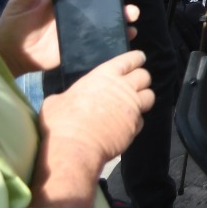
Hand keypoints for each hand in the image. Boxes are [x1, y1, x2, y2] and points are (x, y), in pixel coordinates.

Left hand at [0, 0, 138, 76]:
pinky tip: (128, 33)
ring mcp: (79, 28)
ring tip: (131, 14)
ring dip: (121, 14)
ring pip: (106, 18)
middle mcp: (75, 10)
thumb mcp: (19, 3)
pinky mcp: (80, 44)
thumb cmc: (13, 25)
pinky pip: (103, 39)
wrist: (10, 54)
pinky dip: (117, 36)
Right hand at [39, 50, 154, 168]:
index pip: (129, 60)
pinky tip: (125, 125)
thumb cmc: (61, 122)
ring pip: (149, 97)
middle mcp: (123, 88)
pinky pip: (141, 120)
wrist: (74, 148)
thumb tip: (64, 100)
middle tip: (135, 83)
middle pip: (144, 76)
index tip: (139, 58)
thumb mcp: (56, 101)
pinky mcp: (135, 126)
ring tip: (135, 103)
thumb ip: (68, 96)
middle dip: (141, 79)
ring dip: (143, 98)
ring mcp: (132, 107)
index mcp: (104, 76)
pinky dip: (135, 121)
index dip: (136, 58)